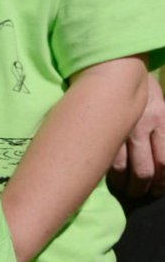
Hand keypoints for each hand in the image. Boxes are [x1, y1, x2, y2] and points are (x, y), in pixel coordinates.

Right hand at [109, 71, 164, 196]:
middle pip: (145, 171)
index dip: (163, 181)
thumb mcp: (161, 106)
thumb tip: (162, 161)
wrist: (117, 67)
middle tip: (143, 193)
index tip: (159, 189)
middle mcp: (142, 128)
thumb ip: (163, 131)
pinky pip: (106, 163)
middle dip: (144, 188)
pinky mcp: (102, 133)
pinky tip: (112, 182)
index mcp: (161, 120)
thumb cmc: (142, 88)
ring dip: (126, 187)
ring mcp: (119, 132)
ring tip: (127, 191)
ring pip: (123, 171)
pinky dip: (111, 177)